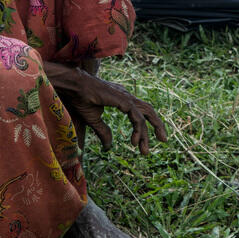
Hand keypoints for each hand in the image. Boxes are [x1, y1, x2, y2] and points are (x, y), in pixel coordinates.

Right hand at [44, 61, 167, 154]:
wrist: (74, 87)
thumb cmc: (81, 99)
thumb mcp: (94, 120)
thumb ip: (103, 131)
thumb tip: (109, 147)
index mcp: (122, 99)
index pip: (140, 111)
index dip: (146, 125)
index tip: (141, 142)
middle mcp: (127, 97)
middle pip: (148, 111)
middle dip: (157, 126)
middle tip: (164, 140)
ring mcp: (126, 97)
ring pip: (146, 114)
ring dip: (150, 131)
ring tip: (146, 149)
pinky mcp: (123, 101)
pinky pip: (137, 117)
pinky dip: (139, 129)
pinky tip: (135, 141)